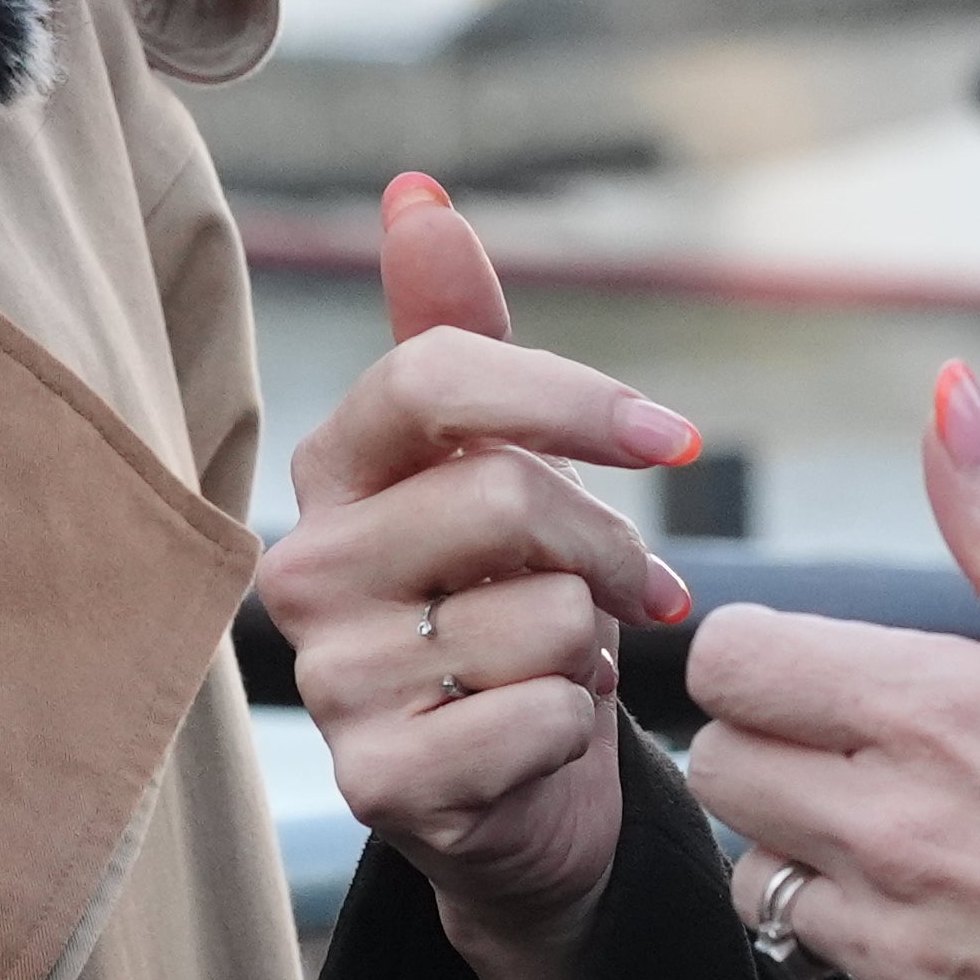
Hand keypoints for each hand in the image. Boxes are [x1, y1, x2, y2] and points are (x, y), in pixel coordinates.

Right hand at [265, 173, 701, 979]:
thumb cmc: (501, 601)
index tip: (674, 438)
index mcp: (332, 468)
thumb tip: (417, 189)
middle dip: (610, 544)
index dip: (570, 395)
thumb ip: (454, 327)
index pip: (432, 374)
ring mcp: (331, 679)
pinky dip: (573, 727)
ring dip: (592, 646)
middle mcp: (305, 565)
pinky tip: (540, 737)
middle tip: (637, 587)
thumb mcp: (492, 460)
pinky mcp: (376, 782)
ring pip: (544, 617)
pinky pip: (537, 719)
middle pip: (506, 494)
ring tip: (558, 667)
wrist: (507, 791)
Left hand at [682, 362, 979, 979]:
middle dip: (777, 749)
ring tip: (941, 850)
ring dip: (821, 861)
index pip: (728, 662)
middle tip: (880, 754)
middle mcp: (892, 837)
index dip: (768, 656)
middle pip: (720, 771)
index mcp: (936, 713)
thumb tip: (944, 399)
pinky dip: (898, 965)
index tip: (826, 669)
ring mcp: (903, 958)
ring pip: (765, 886)